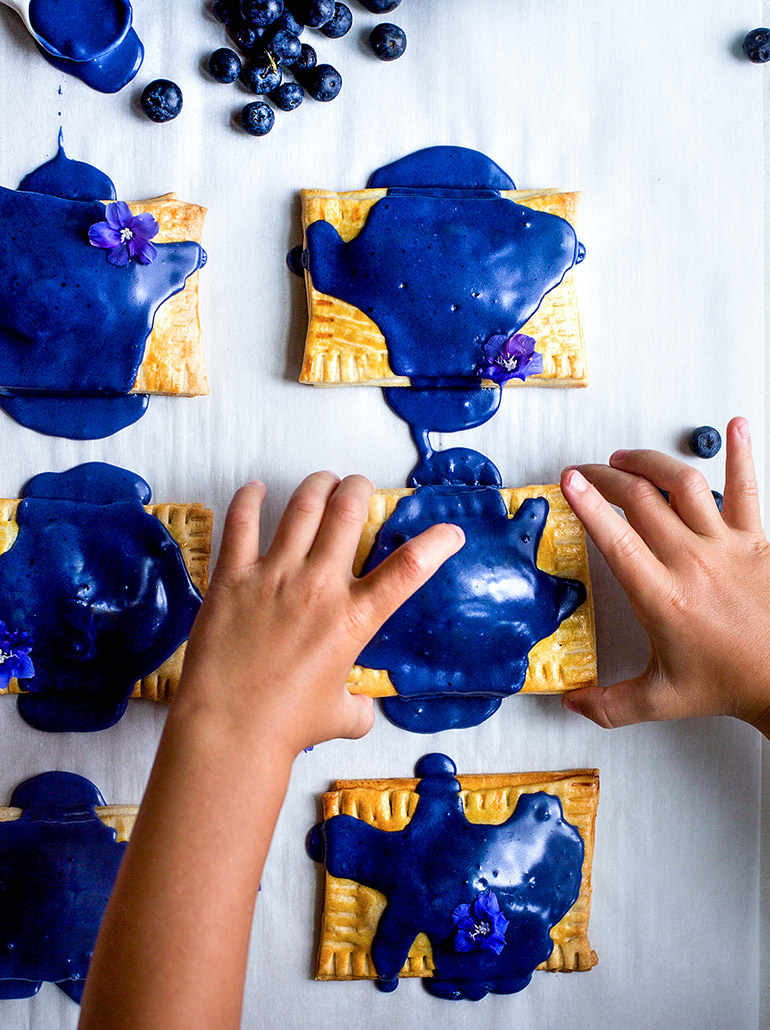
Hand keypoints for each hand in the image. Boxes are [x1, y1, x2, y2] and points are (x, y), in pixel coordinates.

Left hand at [176, 471, 464, 755]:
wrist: (230, 730)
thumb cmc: (287, 727)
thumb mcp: (341, 716)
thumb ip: (357, 705)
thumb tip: (360, 710)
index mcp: (353, 619)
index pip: (409, 568)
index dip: (436, 543)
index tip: (450, 532)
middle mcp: (318, 587)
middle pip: (348, 513)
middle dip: (359, 489)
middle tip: (359, 488)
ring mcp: (273, 577)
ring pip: (302, 508)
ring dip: (318, 486)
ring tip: (323, 481)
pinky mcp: (233, 577)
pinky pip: (241, 523)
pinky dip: (250, 499)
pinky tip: (255, 489)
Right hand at [559, 417, 769, 733]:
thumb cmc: (728, 682)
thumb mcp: (660, 700)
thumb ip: (609, 704)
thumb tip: (571, 702)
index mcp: (662, 597)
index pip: (615, 539)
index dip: (588, 504)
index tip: (568, 482)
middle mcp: (691, 562)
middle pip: (639, 500)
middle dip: (605, 477)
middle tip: (586, 473)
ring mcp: (726, 546)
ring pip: (683, 484)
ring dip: (650, 463)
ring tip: (628, 458)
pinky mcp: (755, 540)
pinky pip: (747, 488)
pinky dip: (742, 454)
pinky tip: (737, 427)